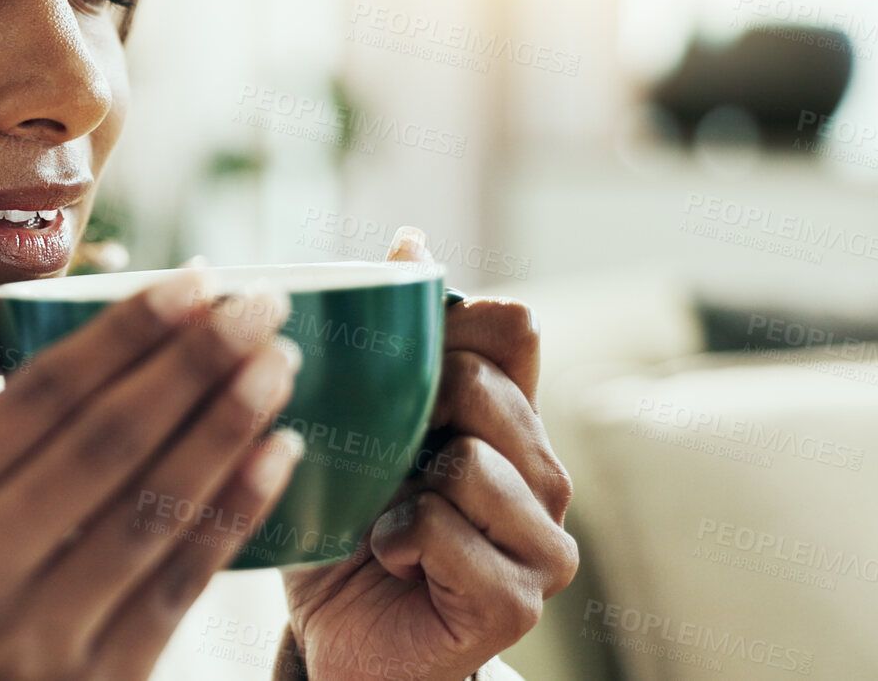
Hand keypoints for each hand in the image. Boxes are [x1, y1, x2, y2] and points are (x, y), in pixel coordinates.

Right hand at [0, 259, 307, 679]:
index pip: (43, 395)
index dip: (126, 331)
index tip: (197, 279)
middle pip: (107, 442)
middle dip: (193, 364)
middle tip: (262, 305)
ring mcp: (36, 635)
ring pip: (153, 509)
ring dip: (227, 427)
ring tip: (279, 365)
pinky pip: (180, 585)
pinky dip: (233, 514)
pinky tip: (278, 457)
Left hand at [279, 227, 576, 680]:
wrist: (335, 642)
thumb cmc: (342, 530)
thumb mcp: (357, 424)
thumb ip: (393, 345)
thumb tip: (411, 237)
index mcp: (508, 418)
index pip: (512, 326)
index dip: (449, 323)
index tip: (395, 355)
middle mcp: (542, 472)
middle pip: (484, 383)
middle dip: (410, 412)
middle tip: (382, 462)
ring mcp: (543, 539)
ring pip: (468, 460)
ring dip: (400, 488)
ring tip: (383, 521)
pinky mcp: (519, 598)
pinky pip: (446, 529)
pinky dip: (396, 541)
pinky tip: (389, 561)